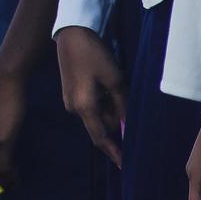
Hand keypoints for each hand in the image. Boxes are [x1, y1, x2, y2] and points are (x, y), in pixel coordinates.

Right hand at [56, 26, 127, 167]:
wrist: (72, 33)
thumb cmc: (94, 56)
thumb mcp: (115, 80)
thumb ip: (122, 106)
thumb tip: (128, 126)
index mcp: (84, 108)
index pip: (100, 138)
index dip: (113, 152)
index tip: (124, 165)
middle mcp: (74, 108)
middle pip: (100, 125)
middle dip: (116, 122)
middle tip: (131, 108)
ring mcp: (69, 99)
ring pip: (96, 114)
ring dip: (110, 110)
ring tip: (119, 89)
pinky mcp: (70, 90)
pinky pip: (90, 104)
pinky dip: (102, 102)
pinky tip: (109, 86)